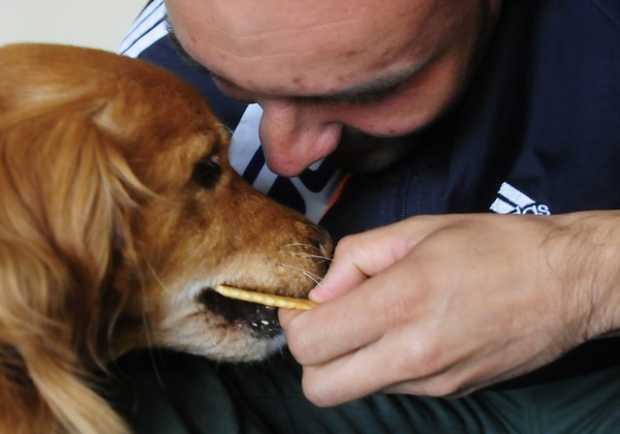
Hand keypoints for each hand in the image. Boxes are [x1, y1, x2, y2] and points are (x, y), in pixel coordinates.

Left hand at [279, 212, 619, 405]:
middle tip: (330, 320)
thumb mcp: (418, 230)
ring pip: (354, 389)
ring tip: (377, 319)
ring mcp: (432, 381)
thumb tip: (319, 292)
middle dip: (311, 356)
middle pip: (319, 387)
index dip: (295, 322)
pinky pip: (390, 387)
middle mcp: (413, 353)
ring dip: (348, 360)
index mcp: (402, 301)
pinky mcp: (449, 393)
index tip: (308, 303)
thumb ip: (356, 257)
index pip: (310, 341)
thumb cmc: (494, 246)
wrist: (566, 283)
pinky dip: (381, 365)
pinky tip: (407, 331)